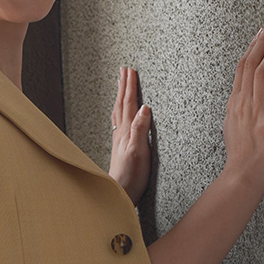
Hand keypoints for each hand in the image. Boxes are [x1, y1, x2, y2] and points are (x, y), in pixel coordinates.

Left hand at [108, 66, 151, 204]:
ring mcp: (119, 138)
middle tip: (123, 70)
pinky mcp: (121, 146)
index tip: (131, 71)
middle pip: (121, 103)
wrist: (119, 193)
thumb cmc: (131, 175)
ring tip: (120, 84)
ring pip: (119, 111)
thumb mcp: (140, 152)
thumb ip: (140, 129)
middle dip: (123, 86)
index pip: (129, 103)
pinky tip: (120, 113)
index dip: (130, 86)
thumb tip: (145, 107)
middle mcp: (121, 132)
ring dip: (120, 95)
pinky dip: (120, 110)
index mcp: (127, 130)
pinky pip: (119, 120)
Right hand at [222, 19, 263, 193]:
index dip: (253, 46)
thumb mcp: (233, 124)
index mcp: (236, 102)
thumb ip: (239, 105)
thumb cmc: (241, 154)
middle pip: (251, 64)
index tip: (262, 32)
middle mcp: (244, 103)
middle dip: (262, 41)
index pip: (242, 66)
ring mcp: (257, 112)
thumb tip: (243, 92)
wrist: (243, 176)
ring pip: (262, 75)